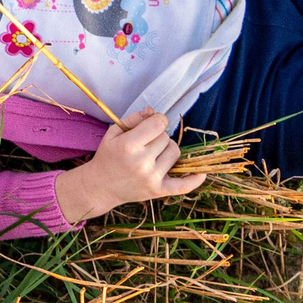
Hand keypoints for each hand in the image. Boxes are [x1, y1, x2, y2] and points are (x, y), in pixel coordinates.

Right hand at [54, 107, 204, 224]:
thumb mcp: (113, 132)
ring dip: (167, 150)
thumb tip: (154, 112)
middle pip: (167, 138)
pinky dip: (194, 179)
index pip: (158, 124)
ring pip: (175, 153)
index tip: (152, 124)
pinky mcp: (158, 191)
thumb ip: (134, 118)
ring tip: (154, 155)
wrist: (100, 186)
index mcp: (128, 145)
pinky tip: (202, 172)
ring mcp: (151, 178)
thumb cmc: (107, 156)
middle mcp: (141, 162)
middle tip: (145, 144)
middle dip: (158, 137)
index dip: (157, 120)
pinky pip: (183, 185)